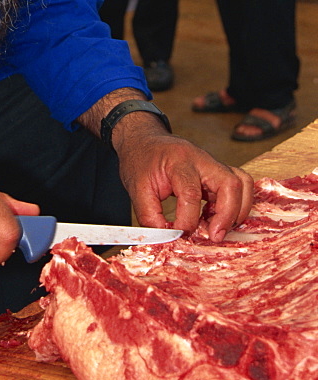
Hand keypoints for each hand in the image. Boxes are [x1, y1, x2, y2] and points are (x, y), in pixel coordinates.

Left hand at [112, 118, 253, 240]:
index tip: (179, 234)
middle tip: (214, 236)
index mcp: (178, 161)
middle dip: (227, 215)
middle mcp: (201, 160)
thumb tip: (166, 238)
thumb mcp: (136, 188)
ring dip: (237, 210)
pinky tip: (216, 219)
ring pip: (242, 183)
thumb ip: (149, 215)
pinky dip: (235, 205)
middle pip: (230, 183)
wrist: (144, 141)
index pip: (191, 192)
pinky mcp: (218, 172)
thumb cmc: (141, 161)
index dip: (187, 220)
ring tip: (218, 228)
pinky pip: (240, 186)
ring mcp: (213, 164)